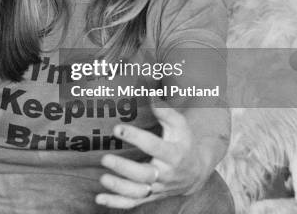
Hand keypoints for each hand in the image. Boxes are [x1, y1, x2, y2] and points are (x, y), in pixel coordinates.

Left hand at [96, 100, 211, 208]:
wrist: (196, 170)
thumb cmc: (182, 142)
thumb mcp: (179, 125)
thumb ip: (164, 111)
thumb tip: (149, 93)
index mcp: (173, 154)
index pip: (154, 147)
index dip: (136, 137)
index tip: (117, 128)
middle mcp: (166, 174)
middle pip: (145, 174)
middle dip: (124, 168)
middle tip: (105, 158)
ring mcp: (158, 187)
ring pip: (139, 193)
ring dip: (119, 188)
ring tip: (102, 178)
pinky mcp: (150, 195)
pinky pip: (133, 203)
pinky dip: (116, 203)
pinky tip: (99, 198)